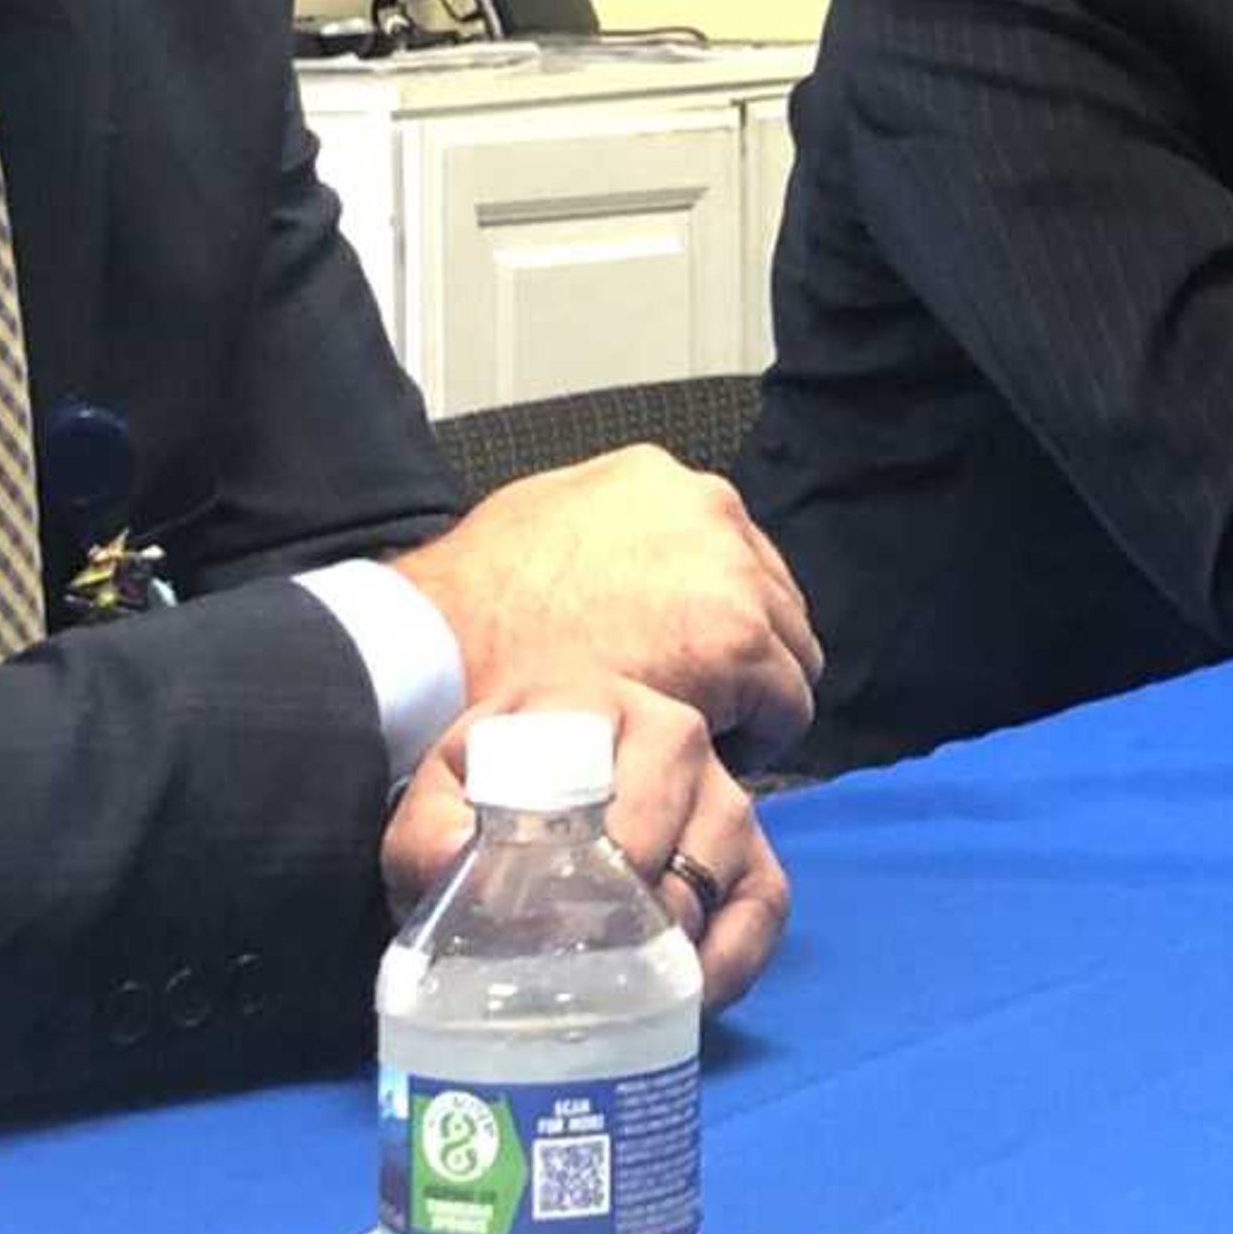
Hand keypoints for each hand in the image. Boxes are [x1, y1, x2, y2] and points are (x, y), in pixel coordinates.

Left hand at [383, 680, 789, 1007]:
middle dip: (629, 902)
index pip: (612, 767)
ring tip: (619, 987)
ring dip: (674, 935)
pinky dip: (731, 962)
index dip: (594, 850)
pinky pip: (764, 909)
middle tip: (579, 960)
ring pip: (722, 865)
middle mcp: (676, 734)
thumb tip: (459, 862)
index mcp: (597, 704)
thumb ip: (431, 829)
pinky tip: (682, 999)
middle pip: (676, 821)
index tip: (549, 914)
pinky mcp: (754, 853)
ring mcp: (724, 794)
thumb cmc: (485, 789)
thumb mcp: (439, 797)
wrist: (515, 785)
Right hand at [393, 447, 821, 761]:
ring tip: (705, 730)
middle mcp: (709, 514)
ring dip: (754, 693)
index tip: (696, 653)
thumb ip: (608, 528)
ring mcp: (730, 576)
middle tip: (704, 699)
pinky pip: (788, 702)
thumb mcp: (543, 519)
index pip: (734, 551)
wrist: (443, 648)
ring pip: (790, 649)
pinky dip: (760, 732)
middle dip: (746, 651)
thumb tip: (629, 557)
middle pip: (772, 597)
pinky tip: (712, 751)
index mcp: (662, 482)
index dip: (718, 613)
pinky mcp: (737, 642)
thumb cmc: (475, 603)